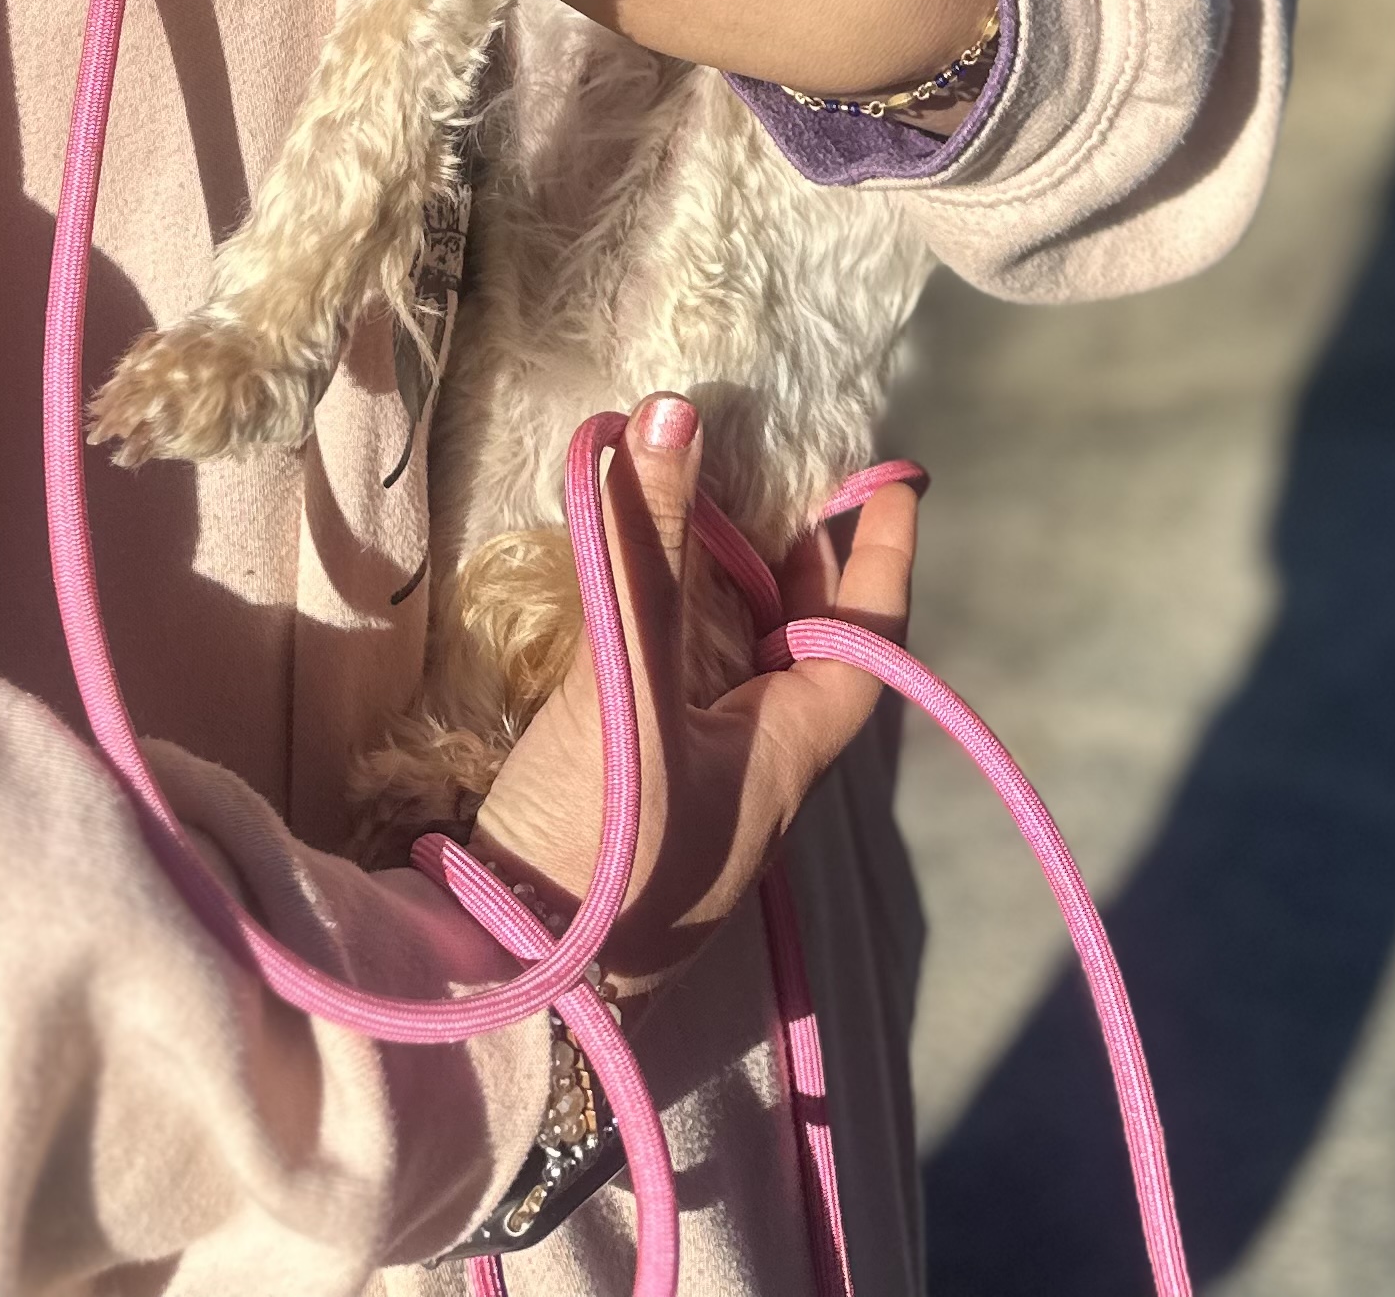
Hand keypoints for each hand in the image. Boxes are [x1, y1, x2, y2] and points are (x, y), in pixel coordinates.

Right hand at [464, 393, 918, 991]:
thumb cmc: (599, 851)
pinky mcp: (618, 797)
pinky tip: (625, 595)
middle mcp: (748, 771)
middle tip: (785, 478)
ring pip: (734, 669)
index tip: (894, 477)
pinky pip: (669, 688)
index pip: (865, 642)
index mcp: (784, 753)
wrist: (500, 985)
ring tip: (705, 510)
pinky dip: (663, 625)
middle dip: (802, 565)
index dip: (880, 556)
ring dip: (727, 589)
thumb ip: (645, 551)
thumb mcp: (627, 688)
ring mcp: (683, 788)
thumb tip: (674, 410)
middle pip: (803, 653)